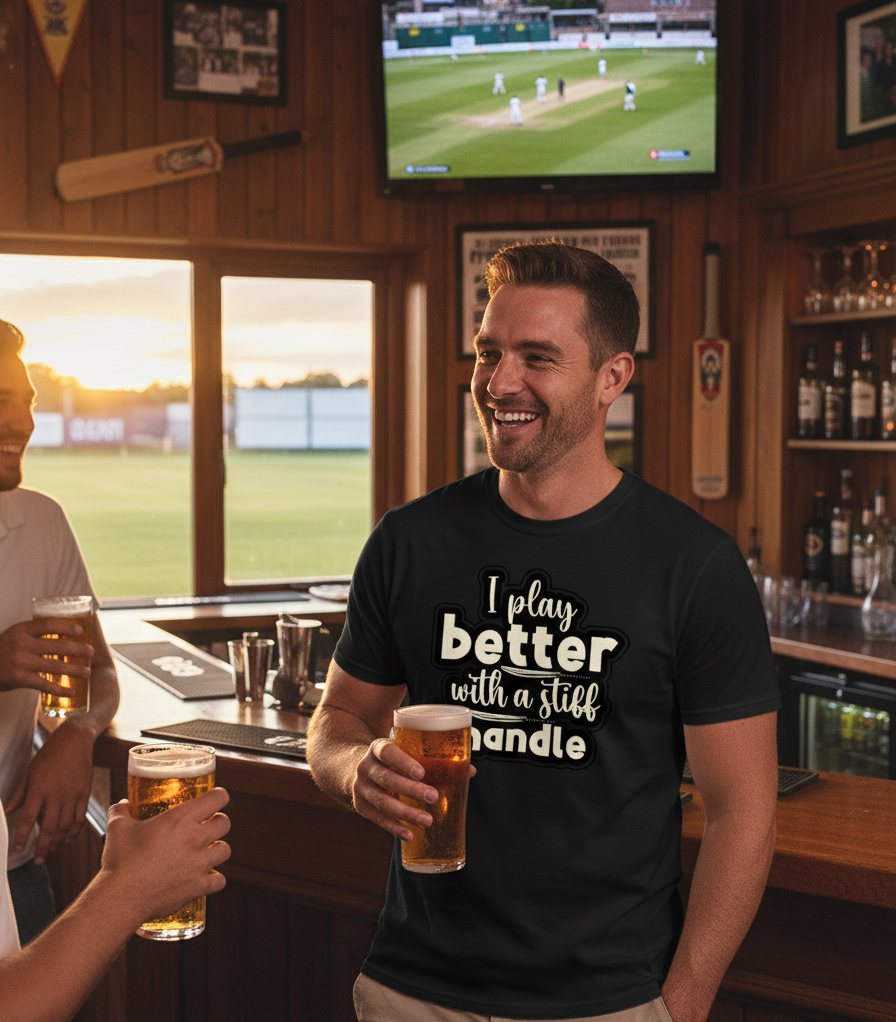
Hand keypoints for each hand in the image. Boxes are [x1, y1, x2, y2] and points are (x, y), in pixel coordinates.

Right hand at [0, 618, 92, 695]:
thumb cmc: (2, 651)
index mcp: (21, 630)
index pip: (48, 624)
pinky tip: (70, 691)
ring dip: (73, 669)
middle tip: (91, 651)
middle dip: (77, 649)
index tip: (81, 630)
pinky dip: (59, 689)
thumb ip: (33, 635)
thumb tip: (64, 634)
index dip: (66, 626)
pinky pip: (44, 684)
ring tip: (87, 672)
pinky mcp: (18, 678)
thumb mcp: (14, 636)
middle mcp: (21, 644)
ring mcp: (20, 661)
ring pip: (54, 665)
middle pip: (56, 645)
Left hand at [5, 724, 94, 863]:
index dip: (23, 837)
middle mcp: (56, 794)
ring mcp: (72, 795)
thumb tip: (8, 812)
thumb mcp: (29, 772)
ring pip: (66, 826)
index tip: (17, 850)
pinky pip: (80, 817)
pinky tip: (67, 839)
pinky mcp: (84, 793)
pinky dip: (74, 831)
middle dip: (43, 847)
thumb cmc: (48, 755)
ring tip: (51, 851)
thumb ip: (19, 794)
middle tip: (38, 860)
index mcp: (39, 789)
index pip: (29, 819)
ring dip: (58, 842)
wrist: (74, 740)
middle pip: (50, 828)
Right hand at [101, 788, 230, 922]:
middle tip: (207, 825)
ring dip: (217, 849)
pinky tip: (205, 878)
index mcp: (181, 819)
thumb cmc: (120, 861)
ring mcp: (199, 864)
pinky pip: (219, 881)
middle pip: (225, 823)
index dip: (219, 795)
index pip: (218, 798)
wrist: (121, 898)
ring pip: (225, 850)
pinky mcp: (198, 887)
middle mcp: (195, 839)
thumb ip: (122, 811)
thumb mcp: (118, 827)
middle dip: (218, 822)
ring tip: (207, 851)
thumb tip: (123, 804)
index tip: (215, 798)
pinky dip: (214, 879)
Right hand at [350, 739, 475, 841]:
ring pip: (383, 802)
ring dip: (406, 813)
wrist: (353, 768)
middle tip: (434, 796)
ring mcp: (361, 788)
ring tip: (428, 821)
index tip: (421, 772)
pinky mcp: (361, 806)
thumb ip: (433, 759)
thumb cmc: (391, 760)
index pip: (388, 752)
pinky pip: (378, 819)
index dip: (404, 762)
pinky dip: (394, 828)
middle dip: (411, 790)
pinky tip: (410, 835)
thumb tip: (470, 770)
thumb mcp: (404, 751)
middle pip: (387, 779)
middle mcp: (366, 767)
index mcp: (378, 748)